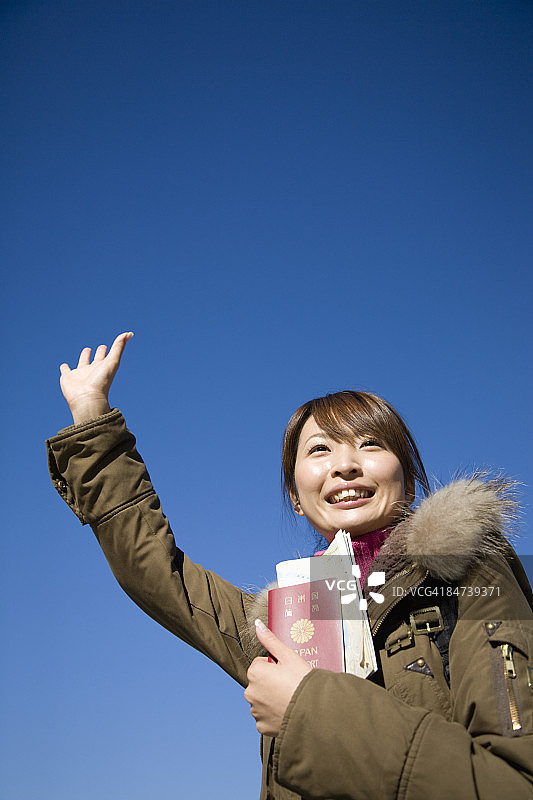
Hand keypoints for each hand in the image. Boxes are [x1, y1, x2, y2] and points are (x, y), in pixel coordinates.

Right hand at [59, 332, 133, 423]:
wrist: (87, 398)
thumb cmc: (101, 381)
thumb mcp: (112, 361)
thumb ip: (119, 347)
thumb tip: (129, 333)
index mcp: (102, 366)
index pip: (104, 355)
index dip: (105, 350)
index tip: (107, 345)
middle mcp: (92, 370)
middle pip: (96, 359)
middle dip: (99, 352)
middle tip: (102, 347)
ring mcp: (80, 374)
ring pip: (82, 363)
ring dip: (84, 357)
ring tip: (86, 351)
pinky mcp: (67, 377)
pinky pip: (65, 371)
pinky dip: (64, 368)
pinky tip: (64, 366)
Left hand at [244, 619, 311, 736]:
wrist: (313, 711)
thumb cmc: (302, 682)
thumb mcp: (288, 656)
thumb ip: (270, 640)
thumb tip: (257, 625)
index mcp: (255, 673)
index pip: (260, 664)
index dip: (274, 666)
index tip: (286, 671)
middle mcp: (250, 692)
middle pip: (259, 682)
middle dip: (271, 682)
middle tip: (289, 684)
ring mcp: (255, 710)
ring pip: (262, 699)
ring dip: (271, 698)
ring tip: (289, 698)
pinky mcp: (262, 726)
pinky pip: (265, 716)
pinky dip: (273, 714)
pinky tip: (286, 710)